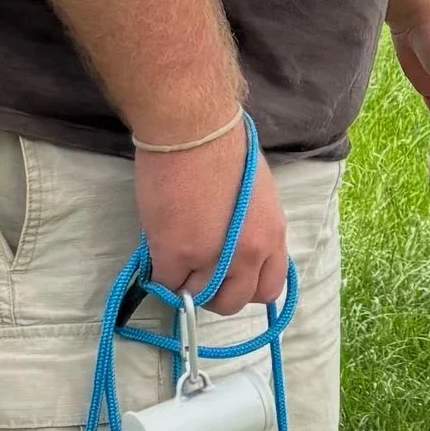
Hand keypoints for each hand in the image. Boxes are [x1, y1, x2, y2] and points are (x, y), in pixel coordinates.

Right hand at [134, 128, 288, 312]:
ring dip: (184, 285)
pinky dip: (160, 275)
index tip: (228, 277)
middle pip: (233, 301)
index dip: (244, 287)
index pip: (268, 289)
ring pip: (197, 297)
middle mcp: (250, 254)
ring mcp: (212, 258)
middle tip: (196, 273)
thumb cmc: (224, 146)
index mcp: (272, 235)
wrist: (193, 129)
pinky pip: (167, 283)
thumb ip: (249, 227)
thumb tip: (230, 244)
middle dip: (214, 294)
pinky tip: (157, 254)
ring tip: (174, 260)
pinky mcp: (175, 254)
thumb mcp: (256, 194)